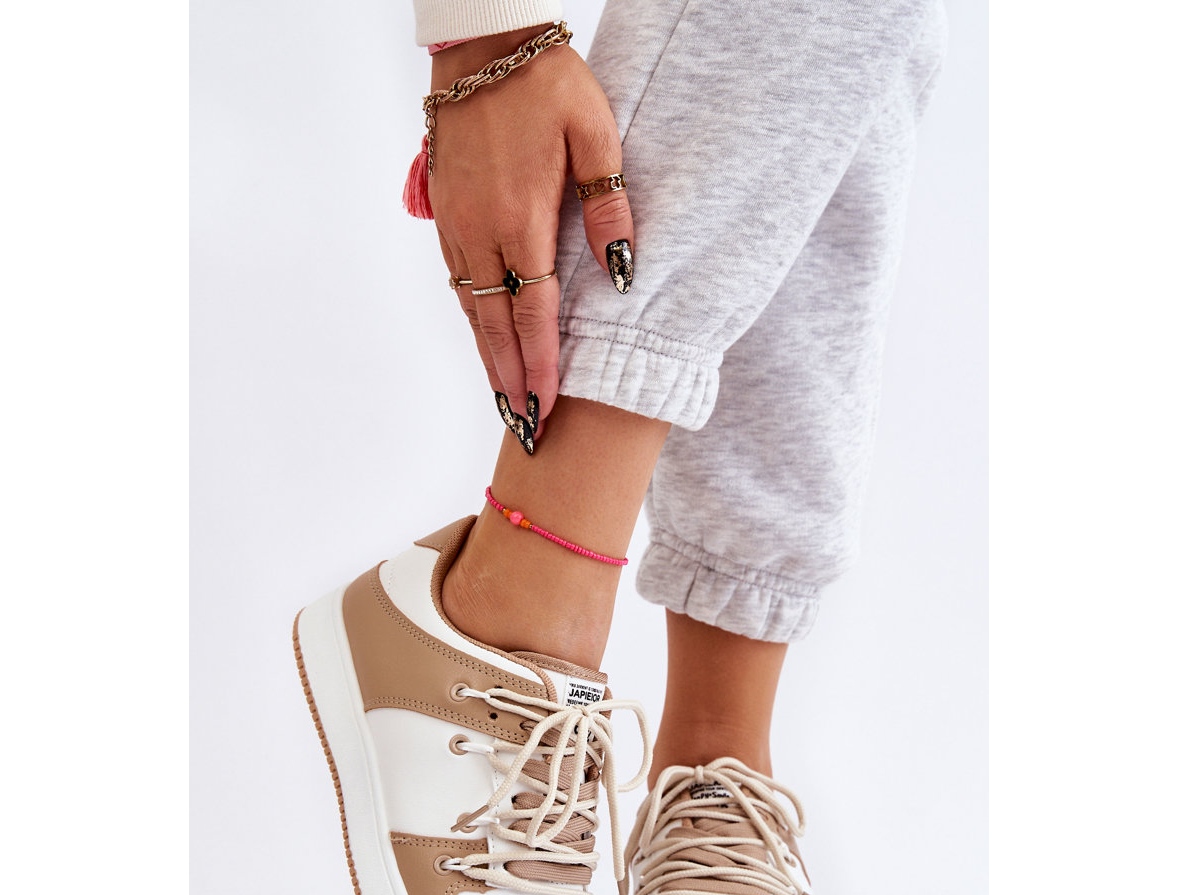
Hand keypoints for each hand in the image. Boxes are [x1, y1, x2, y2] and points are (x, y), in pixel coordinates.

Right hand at [427, 27, 633, 449]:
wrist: (483, 47)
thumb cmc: (546, 86)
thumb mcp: (595, 134)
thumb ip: (608, 206)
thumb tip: (621, 274)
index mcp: (522, 217)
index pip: (533, 312)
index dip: (541, 366)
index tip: (547, 407)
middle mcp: (482, 232)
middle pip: (495, 326)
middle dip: (511, 381)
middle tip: (523, 426)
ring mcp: (458, 227)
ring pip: (472, 310)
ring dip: (489, 358)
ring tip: (505, 398)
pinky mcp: (445, 216)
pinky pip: (460, 283)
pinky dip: (474, 322)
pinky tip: (486, 343)